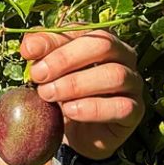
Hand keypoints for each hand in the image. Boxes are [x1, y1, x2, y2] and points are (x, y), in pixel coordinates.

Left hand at [21, 26, 143, 159]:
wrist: (77, 134)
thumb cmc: (63, 95)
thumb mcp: (48, 73)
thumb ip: (40, 55)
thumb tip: (28, 45)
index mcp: (102, 38)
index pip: (81, 30)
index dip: (54, 40)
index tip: (28, 52)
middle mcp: (123, 55)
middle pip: (103, 45)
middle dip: (66, 59)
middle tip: (39, 76)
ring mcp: (133, 82)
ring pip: (114, 75)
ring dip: (76, 84)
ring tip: (49, 95)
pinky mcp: (135, 110)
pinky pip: (121, 106)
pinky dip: (93, 108)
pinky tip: (70, 111)